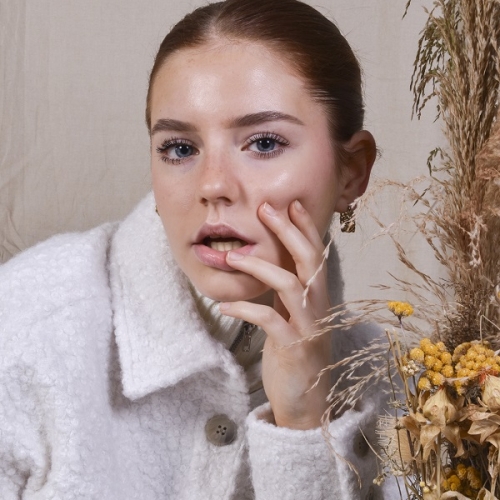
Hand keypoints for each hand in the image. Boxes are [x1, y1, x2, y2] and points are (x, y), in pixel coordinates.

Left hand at [220, 200, 331, 429]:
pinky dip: (244, 309)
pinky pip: (268, 320)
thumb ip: (287, 293)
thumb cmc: (295, 354)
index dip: (304, 227)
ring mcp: (308, 326)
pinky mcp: (293, 347)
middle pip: (308, 260)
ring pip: (289, 284)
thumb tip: (268, 266)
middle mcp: (318, 307)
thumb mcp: (293, 317)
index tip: (289, 203)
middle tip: (266, 209)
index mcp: (318, 297)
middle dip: (288, 231)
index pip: (315, 254)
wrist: (306, 401)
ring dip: (259, 267)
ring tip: (231, 259)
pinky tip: (223, 306)